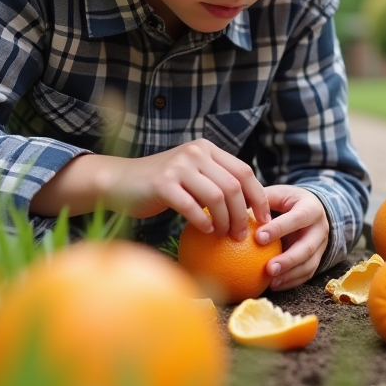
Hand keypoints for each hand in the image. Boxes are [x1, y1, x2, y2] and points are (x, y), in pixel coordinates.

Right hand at [62, 139, 269, 239]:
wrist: (120, 181)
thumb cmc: (161, 185)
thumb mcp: (192, 174)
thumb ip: (216, 181)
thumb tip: (250, 208)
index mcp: (207, 149)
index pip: (244, 172)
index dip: (259, 197)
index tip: (265, 219)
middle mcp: (195, 153)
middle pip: (233, 186)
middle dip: (243, 214)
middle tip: (242, 235)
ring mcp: (178, 166)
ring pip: (216, 197)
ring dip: (225, 221)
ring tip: (225, 236)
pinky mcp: (163, 184)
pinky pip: (192, 207)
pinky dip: (203, 222)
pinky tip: (206, 232)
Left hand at [255, 185, 329, 290]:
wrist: (312, 209)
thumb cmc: (288, 201)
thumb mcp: (278, 194)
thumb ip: (261, 200)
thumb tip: (236, 207)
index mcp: (311, 208)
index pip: (297, 219)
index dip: (279, 229)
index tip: (258, 237)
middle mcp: (320, 228)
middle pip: (308, 247)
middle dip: (288, 259)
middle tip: (268, 268)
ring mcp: (321, 246)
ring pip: (309, 265)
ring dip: (290, 275)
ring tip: (271, 282)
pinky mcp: (317, 259)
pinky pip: (306, 274)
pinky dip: (291, 282)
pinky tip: (273, 285)